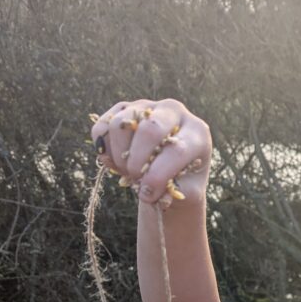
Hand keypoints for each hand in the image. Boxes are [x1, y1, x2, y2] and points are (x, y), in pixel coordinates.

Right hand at [89, 98, 211, 209]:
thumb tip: (152, 194)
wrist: (170, 167)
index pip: (177, 150)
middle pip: (150, 129)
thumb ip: (175, 194)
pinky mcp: (124, 108)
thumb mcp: (187, 192)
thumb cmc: (183, 181)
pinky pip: (104, 124)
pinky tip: (113, 161)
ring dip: (119, 155)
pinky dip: (103, 147)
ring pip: (122, 124)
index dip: (158, 176)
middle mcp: (174, 111)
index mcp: (197, 132)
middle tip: (136, 179)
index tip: (147, 195)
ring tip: (127, 171)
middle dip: (138, 162)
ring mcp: (147, 106)